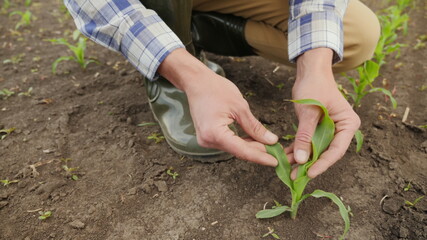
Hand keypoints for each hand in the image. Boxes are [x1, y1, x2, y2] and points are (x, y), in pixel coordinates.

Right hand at [158, 48, 278, 165]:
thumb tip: (271, 141)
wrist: (197, 82)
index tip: (275, 162)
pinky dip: (240, 141)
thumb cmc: (216, 89)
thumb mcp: (240, 107)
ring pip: (233, 148)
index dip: (260, 157)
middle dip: (257, 151)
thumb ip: (255, 127)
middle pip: (238, 151)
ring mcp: (206, 140)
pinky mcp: (207, 137)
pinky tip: (253, 138)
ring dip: (250, 146)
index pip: (242, 151)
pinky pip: (227, 143)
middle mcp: (208, 141)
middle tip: (277, 151)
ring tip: (268, 144)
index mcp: (215, 133)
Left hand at [288, 48, 360, 178]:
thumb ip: (305, 135)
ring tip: (287, 169)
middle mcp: (342, 129)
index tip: (308, 173)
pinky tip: (286, 156)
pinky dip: (298, 149)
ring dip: (302, 158)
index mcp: (348, 124)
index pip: (336, 150)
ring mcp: (331, 130)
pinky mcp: (319, 129)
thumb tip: (301, 160)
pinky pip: (309, 142)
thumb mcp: (309, 111)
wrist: (310, 72)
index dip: (322, 163)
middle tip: (295, 177)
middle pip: (326, 152)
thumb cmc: (314, 86)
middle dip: (310, 164)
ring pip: (316, 150)